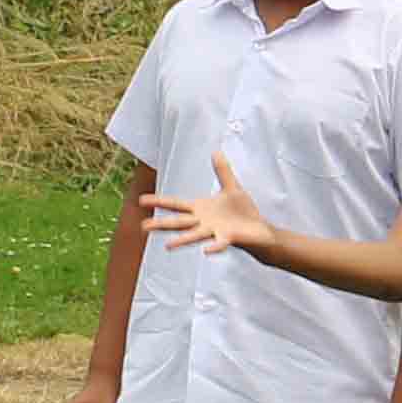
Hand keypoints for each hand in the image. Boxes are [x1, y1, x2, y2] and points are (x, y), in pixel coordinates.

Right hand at [144, 150, 278, 262]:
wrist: (260, 229)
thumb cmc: (244, 211)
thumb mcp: (232, 187)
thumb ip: (223, 171)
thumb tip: (216, 151)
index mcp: (201, 209)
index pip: (176, 204)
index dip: (159, 202)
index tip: (141, 200)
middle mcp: (204, 223)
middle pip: (179, 222)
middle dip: (161, 224)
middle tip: (143, 227)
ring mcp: (215, 232)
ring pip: (194, 236)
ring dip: (181, 241)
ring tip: (167, 246)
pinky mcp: (229, 239)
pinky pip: (220, 244)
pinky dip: (214, 247)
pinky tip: (206, 250)